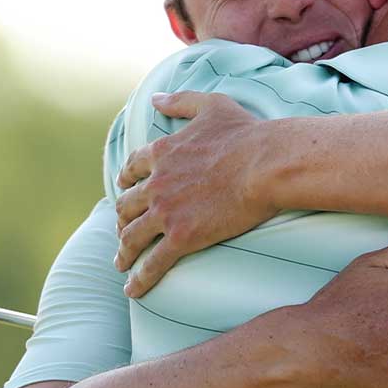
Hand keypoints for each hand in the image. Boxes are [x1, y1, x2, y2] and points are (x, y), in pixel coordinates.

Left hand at [116, 91, 275, 295]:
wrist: (266, 164)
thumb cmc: (246, 133)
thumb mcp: (211, 104)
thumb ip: (181, 101)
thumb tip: (156, 98)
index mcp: (161, 153)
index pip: (132, 170)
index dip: (125, 183)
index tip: (123, 193)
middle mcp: (156, 183)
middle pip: (126, 206)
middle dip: (121, 221)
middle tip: (122, 233)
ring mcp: (167, 212)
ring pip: (133, 236)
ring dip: (124, 252)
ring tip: (121, 265)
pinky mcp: (182, 237)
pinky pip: (153, 262)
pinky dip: (139, 278)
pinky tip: (133, 290)